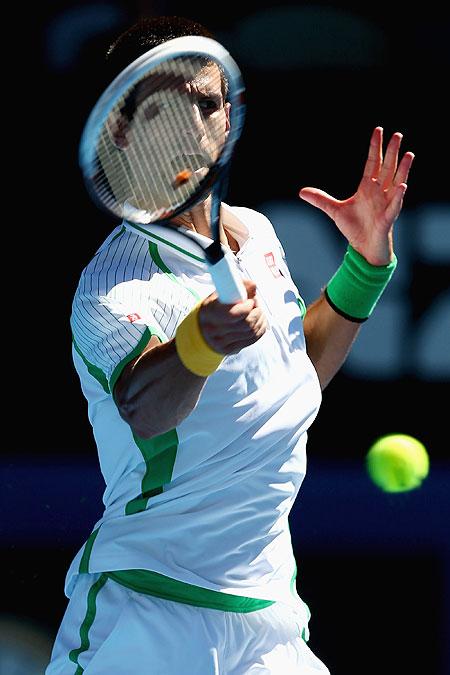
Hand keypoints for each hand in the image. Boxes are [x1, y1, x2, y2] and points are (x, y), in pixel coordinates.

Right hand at [198, 279, 266, 353]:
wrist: (200, 331)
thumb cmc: (213, 309)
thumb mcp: (218, 295)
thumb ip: (236, 287)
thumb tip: (253, 285)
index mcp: (210, 313)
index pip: (235, 314)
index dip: (248, 306)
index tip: (250, 300)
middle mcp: (214, 330)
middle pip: (246, 324)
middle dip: (257, 312)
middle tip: (257, 306)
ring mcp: (222, 342)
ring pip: (251, 332)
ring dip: (260, 320)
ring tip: (259, 312)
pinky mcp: (229, 349)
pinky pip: (251, 340)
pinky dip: (260, 330)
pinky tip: (260, 322)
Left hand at [299, 127, 414, 264]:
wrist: (364, 248)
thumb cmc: (355, 228)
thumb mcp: (335, 211)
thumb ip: (320, 199)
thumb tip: (301, 192)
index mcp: (367, 187)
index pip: (373, 162)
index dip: (375, 147)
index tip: (378, 130)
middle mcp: (379, 192)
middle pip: (387, 168)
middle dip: (392, 152)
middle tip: (397, 134)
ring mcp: (386, 203)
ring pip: (397, 182)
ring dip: (403, 169)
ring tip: (409, 154)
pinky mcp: (388, 218)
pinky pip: (395, 205)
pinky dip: (399, 195)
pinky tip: (403, 185)